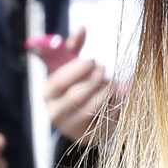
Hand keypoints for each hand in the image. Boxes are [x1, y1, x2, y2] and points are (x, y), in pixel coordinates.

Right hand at [36, 30, 112, 146]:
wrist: (86, 119)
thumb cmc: (77, 86)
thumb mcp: (71, 67)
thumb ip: (74, 48)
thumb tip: (82, 28)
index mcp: (47, 94)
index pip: (59, 82)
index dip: (76, 71)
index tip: (93, 60)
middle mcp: (56, 113)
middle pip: (76, 96)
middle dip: (94, 81)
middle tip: (105, 70)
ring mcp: (72, 129)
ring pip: (92, 108)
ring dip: (106, 93)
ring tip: (113, 83)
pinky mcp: (89, 138)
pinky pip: (105, 121)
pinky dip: (115, 107)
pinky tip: (120, 98)